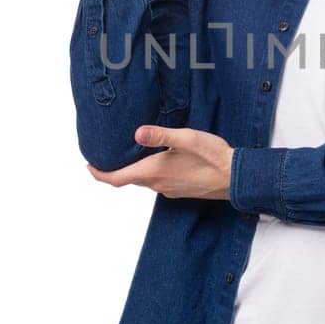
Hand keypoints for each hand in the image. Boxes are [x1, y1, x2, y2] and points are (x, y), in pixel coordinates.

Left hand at [86, 125, 234, 199]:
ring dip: (133, 171)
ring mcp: (169, 190)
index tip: (89, 166)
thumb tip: (137, 133)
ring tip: (130, 154)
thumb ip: (161, 135)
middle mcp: (158, 184)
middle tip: (107, 155)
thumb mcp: (187, 138)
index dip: (99, 174)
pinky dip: (149, 173)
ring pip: (143, 181)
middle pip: (128, 180)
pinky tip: (158, 160)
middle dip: (115, 169)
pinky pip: (157, 183)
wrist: (235, 178)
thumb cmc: (213, 157)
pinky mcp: (179, 190)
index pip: (116, 179)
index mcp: (154, 172)